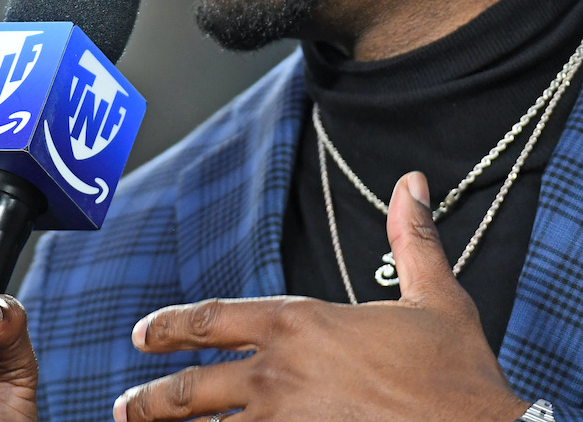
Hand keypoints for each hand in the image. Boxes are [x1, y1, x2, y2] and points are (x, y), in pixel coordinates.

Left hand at [115, 171, 531, 421]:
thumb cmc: (458, 373)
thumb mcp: (437, 297)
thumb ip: (413, 240)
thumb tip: (411, 184)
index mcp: (303, 325)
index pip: (214, 319)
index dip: (171, 325)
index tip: (143, 333)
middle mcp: (280, 374)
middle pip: (190, 387)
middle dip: (151, 398)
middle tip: (125, 405)